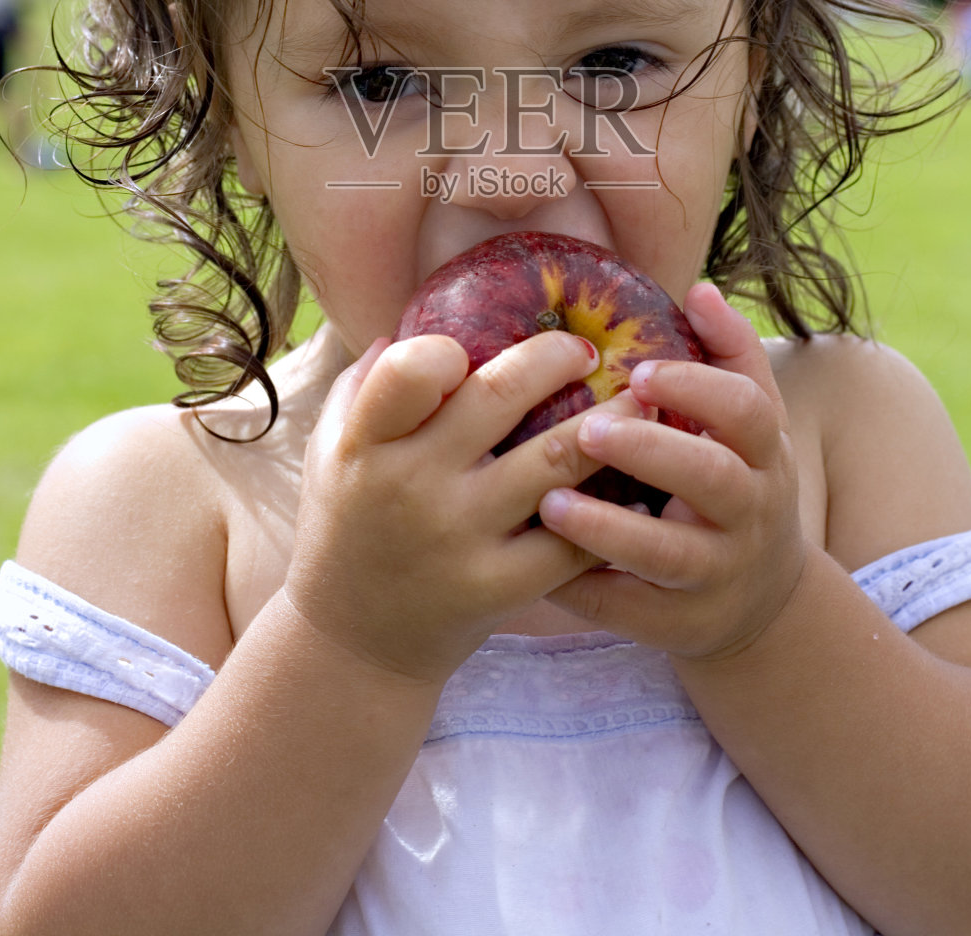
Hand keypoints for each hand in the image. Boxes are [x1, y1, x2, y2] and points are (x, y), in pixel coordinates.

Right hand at [284, 330, 641, 684]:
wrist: (351, 646)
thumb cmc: (346, 529)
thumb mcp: (332, 453)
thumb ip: (364, 387)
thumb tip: (408, 324)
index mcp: (365, 445)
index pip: (410, 370)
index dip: (451, 348)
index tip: (484, 344)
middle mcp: (411, 485)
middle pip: (501, 395)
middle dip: (557, 357)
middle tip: (586, 350)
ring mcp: (459, 539)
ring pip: (556, 459)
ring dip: (610, 422)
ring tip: (639, 400)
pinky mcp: (500, 588)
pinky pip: (573, 538)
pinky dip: (613, 508)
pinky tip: (638, 485)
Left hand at [538, 284, 806, 662]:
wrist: (763, 602)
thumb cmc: (736, 481)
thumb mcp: (750, 422)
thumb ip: (729, 354)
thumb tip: (700, 289)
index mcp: (764, 453)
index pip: (747, 411)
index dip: (697, 389)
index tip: (638, 370)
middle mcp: (751, 512)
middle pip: (713, 479)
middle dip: (651, 452)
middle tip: (586, 428)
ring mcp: (720, 573)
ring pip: (670, 555)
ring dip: (609, 529)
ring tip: (550, 502)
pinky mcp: (683, 624)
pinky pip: (634, 610)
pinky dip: (589, 591)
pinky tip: (541, 567)